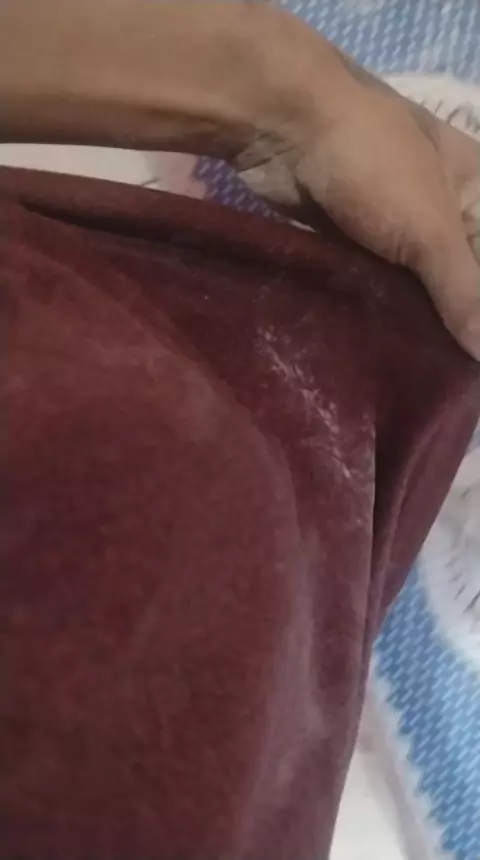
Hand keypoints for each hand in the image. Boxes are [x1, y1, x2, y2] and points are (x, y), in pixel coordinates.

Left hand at [239, 69, 479, 359]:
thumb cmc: (373, 165)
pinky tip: (382, 351)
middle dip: (454, 320)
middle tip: (452, 378)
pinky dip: (379, 312)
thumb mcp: (430, 229)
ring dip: (415, 323)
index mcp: (477, 191)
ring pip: (415, 286)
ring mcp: (393, 225)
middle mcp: (441, 208)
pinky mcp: (351, 242)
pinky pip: (375, 285)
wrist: (283, 128)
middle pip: (458, 276)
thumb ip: (464, 292)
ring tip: (418, 374)